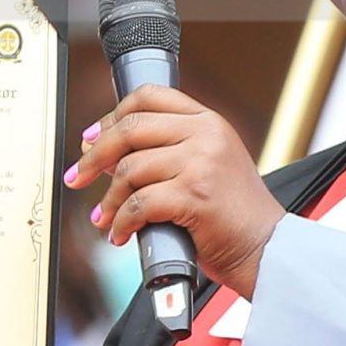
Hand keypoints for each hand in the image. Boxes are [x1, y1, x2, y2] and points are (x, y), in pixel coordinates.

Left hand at [62, 85, 283, 301]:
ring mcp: (201, 163)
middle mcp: (206, 135)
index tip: (91, 139)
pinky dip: (122, 223)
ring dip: (108, 201)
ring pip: (130, 170)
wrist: (267, 248)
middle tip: (78, 178)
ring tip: (106, 220)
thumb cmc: (233, 216)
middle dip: (94, 157)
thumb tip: (108, 153)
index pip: (150, 97)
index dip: (112, 116)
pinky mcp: (194, 196)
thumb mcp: (208, 166)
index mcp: (208, 122)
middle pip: (130, 129)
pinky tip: (122, 234)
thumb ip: (168, 152)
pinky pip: (138, 204)